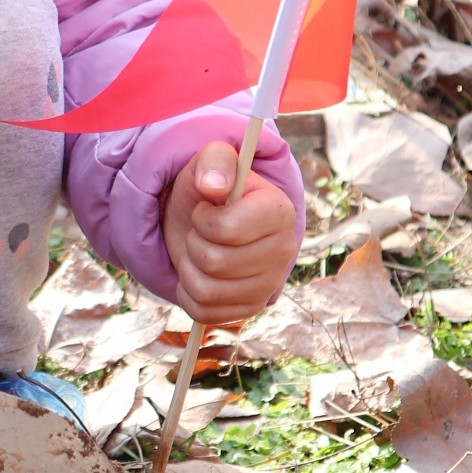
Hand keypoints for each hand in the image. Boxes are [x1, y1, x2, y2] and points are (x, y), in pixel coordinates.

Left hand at [161, 142, 298, 326]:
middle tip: (200, 231)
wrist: (205, 220)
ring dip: (188, 268)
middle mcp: (283, 251)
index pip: (227, 229)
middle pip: (213, 262)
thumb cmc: (210, 190)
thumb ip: (215, 160)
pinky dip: (187, 292)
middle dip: (193, 242)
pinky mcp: (251, 307)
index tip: (205, 209)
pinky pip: (204, 312)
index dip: (203, 220)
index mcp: (280, 212)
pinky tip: (197, 273)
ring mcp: (269, 284)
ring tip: (198, 250)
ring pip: (206, 290)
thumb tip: (212, 185)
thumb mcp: (210, 162)